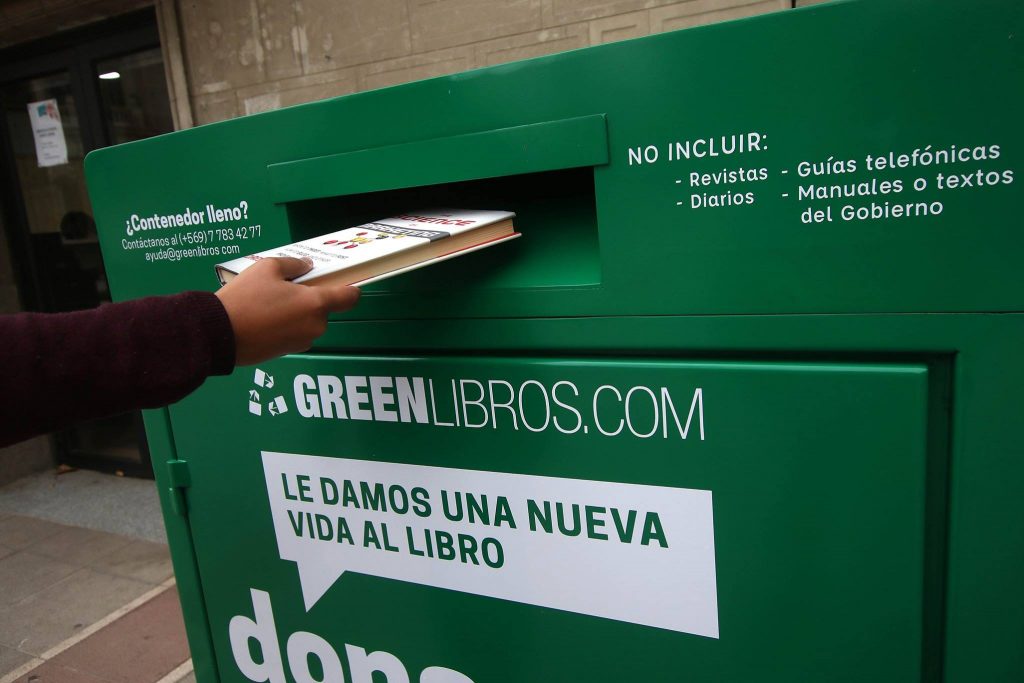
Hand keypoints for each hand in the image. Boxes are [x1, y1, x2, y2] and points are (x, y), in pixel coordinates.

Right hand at [215, 257, 359, 365]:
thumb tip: (308, 266)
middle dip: (310, 298)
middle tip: (286, 288)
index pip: (350, 297)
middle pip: (324, 308)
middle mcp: (315, 325)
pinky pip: (295, 333)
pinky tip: (264, 318)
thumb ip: (294, 264)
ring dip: (297, 312)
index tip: (344, 282)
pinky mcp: (289, 352)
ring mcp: (303, 341)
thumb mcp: (267, 268)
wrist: (220, 334)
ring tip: (269, 303)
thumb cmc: (246, 298)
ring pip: (308, 321)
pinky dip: (286, 325)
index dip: (350, 288)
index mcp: (316, 304)